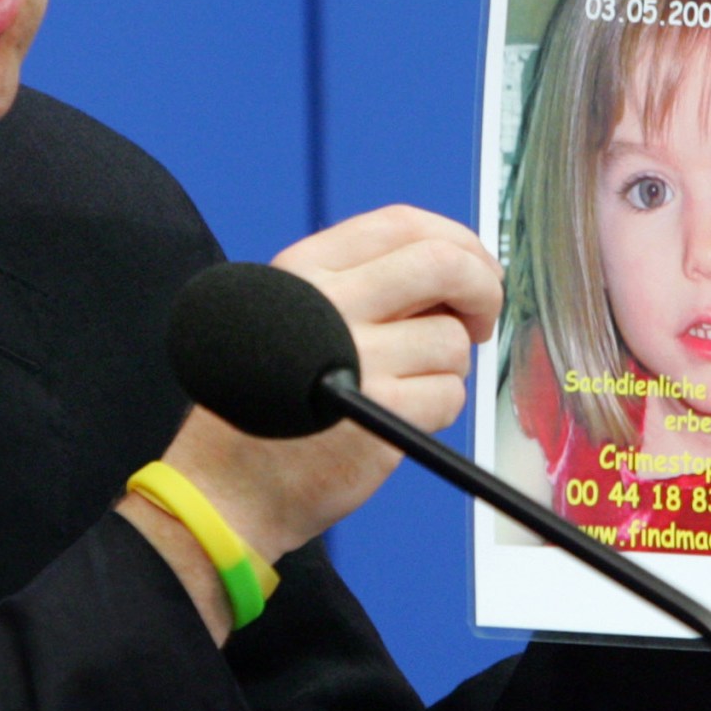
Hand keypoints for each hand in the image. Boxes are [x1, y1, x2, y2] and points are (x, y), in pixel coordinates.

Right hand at [157, 205, 500, 560]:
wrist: (227, 487)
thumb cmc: (270, 404)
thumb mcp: (293, 315)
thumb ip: (364, 283)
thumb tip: (463, 267)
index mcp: (305, 271)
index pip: (401, 223)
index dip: (456, 240)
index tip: (475, 268)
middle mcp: (328, 303)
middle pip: (443, 263)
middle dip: (483, 288)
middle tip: (482, 316)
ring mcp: (356, 357)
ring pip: (452, 338)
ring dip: (447, 366)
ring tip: (402, 387)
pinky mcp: (381, 411)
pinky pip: (449, 394)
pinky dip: (439, 408)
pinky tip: (398, 419)